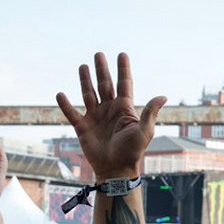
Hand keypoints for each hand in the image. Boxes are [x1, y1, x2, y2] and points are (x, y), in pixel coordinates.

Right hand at [55, 52, 166, 180]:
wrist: (116, 169)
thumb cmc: (132, 151)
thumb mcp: (144, 131)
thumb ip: (150, 112)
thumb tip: (163, 96)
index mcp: (124, 108)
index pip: (123, 83)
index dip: (123, 69)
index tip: (122, 54)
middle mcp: (109, 109)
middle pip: (104, 84)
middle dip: (101, 69)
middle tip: (98, 54)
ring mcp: (95, 117)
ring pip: (88, 94)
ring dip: (85, 81)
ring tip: (82, 66)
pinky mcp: (82, 127)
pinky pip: (72, 113)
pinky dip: (65, 104)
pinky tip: (60, 94)